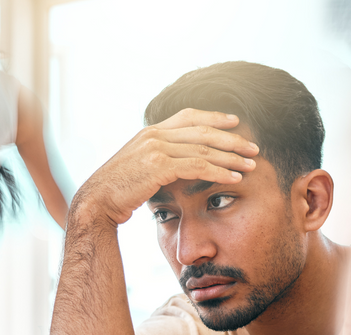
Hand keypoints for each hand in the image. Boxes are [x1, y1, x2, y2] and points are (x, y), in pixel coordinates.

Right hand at [70, 109, 258, 225]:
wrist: (97, 201)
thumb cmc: (116, 192)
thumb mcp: (137, 169)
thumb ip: (156, 161)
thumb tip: (172, 167)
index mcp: (150, 132)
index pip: (188, 116)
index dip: (214, 117)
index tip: (235, 122)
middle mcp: (154, 135)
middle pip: (202, 130)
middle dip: (232, 138)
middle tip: (253, 146)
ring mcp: (156, 148)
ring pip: (204, 148)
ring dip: (231, 156)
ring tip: (251, 164)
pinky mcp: (159, 165)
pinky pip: (198, 165)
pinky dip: (220, 171)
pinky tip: (235, 178)